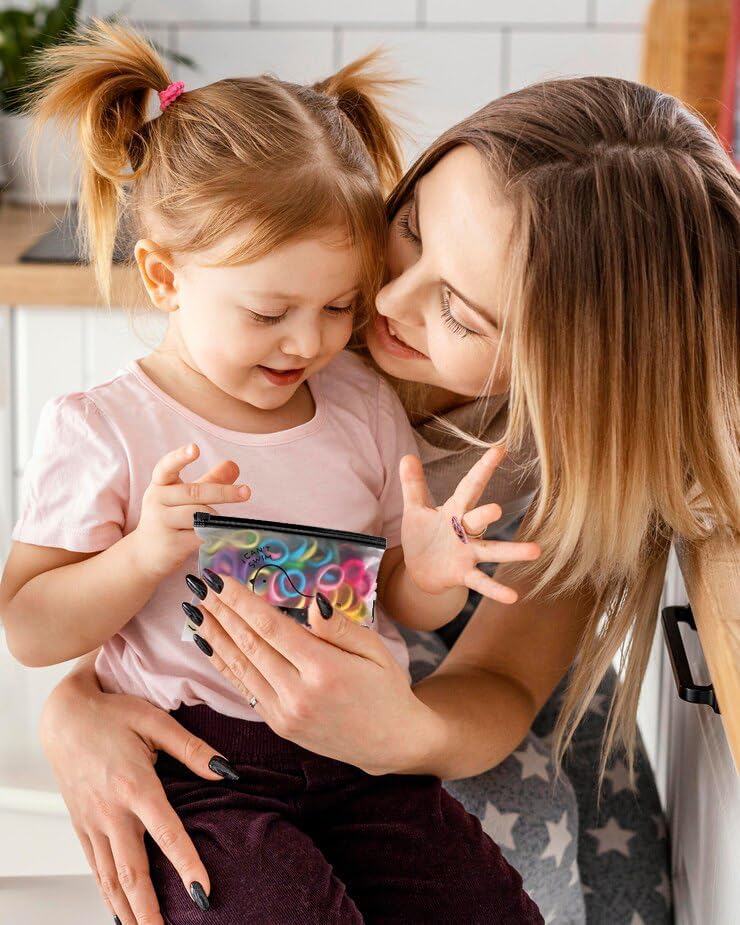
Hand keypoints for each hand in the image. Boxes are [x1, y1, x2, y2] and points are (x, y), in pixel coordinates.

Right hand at [39, 668, 236, 924]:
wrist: (65, 715)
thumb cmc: (113, 714)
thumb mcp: (156, 721)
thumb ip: (193, 749)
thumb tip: (226, 772)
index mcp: (135, 784)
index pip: (166, 833)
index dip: (186, 865)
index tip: (203, 892)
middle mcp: (111, 810)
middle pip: (132, 871)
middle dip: (149, 910)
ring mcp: (92, 821)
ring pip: (111, 877)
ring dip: (128, 910)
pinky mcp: (80, 825)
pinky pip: (95, 868)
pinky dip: (107, 894)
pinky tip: (119, 911)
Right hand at [131, 444, 249, 580]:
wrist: (145, 555)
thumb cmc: (170, 518)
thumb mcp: (185, 496)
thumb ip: (210, 480)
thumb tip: (233, 464)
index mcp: (160, 484)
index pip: (167, 467)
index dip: (180, 457)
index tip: (194, 448)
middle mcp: (157, 500)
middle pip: (194, 493)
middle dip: (223, 492)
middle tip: (246, 492)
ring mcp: (161, 523)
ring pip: (198, 516)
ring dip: (214, 519)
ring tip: (215, 524)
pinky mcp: (171, 544)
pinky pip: (201, 536)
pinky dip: (213, 535)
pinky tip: (213, 538)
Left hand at [184, 574, 445, 775]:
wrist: (392, 743)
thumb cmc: (387, 689)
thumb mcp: (376, 650)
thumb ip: (340, 627)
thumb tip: (314, 601)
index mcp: (324, 670)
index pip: (272, 628)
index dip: (242, 602)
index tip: (220, 579)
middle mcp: (298, 693)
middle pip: (249, 645)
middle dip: (220, 612)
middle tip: (198, 585)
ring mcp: (285, 713)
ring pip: (240, 668)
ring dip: (214, 637)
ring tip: (194, 611)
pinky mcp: (279, 725)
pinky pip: (245, 689)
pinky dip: (224, 665)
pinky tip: (210, 646)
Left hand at [399, 446, 540, 603]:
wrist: (420, 571)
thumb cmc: (423, 536)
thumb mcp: (415, 509)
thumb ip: (413, 485)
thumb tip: (406, 456)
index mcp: (454, 511)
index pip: (470, 486)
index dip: (483, 468)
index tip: (499, 449)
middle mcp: (465, 531)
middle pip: (478, 519)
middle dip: (485, 515)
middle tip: (496, 510)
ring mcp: (468, 553)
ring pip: (491, 551)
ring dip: (511, 552)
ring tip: (535, 551)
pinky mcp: (463, 574)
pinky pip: (481, 581)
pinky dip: (495, 589)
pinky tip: (512, 597)